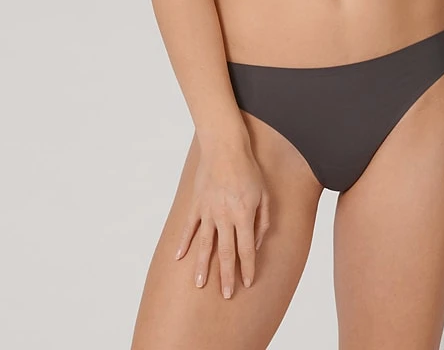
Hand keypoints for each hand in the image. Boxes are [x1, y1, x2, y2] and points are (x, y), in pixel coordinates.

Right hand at [174, 144, 270, 298]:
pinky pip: (189, 227)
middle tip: (225, 295)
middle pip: (226, 252)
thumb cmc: (248, 170)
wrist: (225, 147)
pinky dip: (183, 243)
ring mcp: (208, 211)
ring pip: (205, 244)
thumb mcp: (264, 194)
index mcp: (244, 214)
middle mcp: (225, 216)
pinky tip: (179, 258)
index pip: (247, 249)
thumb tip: (258, 243)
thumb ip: (263, 221)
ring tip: (199, 285)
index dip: (248, 268)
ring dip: (202, 266)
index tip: (247, 283)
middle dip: (226, 276)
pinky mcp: (196, 204)